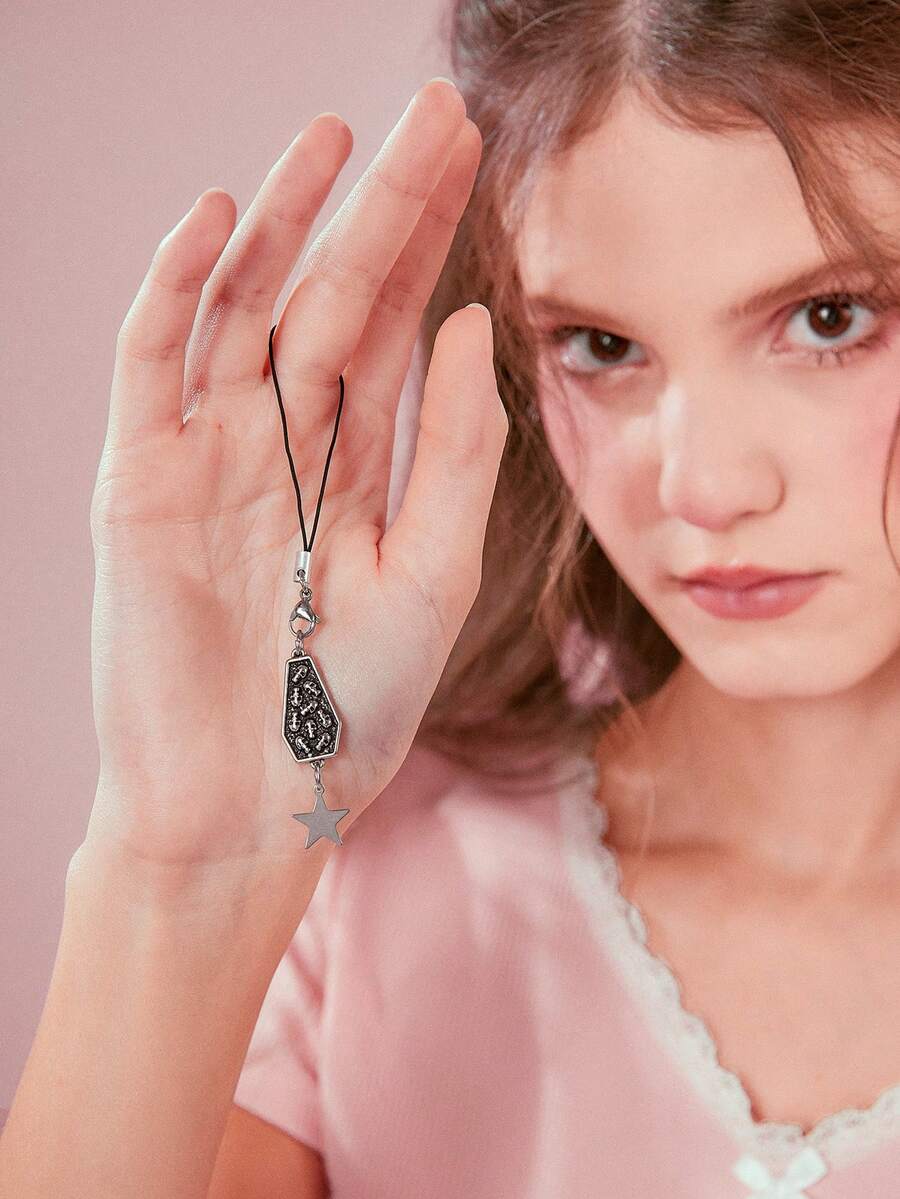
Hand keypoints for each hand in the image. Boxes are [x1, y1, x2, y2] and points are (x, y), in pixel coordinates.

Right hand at [79, 79, 506, 893]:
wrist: (249, 805)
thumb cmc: (348, 706)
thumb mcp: (434, 574)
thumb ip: (458, 451)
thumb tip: (474, 326)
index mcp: (354, 466)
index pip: (398, 327)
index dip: (434, 242)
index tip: (473, 159)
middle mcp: (283, 444)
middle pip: (335, 298)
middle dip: (382, 207)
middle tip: (430, 110)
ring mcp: (207, 455)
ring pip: (247, 311)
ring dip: (286, 221)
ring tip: (333, 134)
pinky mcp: (138, 480)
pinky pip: (152, 366)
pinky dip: (175, 292)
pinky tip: (221, 221)